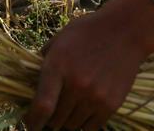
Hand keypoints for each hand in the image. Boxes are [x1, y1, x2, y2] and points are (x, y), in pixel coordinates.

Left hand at [23, 0, 153, 130]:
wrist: (124, 31)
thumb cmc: (86, 32)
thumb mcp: (58, 40)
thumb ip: (44, 62)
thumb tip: (30, 83)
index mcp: (58, 66)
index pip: (42, 105)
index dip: (32, 120)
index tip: (29, 124)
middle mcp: (76, 84)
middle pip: (56, 119)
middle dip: (49, 119)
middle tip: (50, 112)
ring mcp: (95, 96)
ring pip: (73, 125)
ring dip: (67, 121)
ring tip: (67, 110)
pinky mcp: (112, 104)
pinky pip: (92, 127)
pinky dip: (84, 124)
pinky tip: (82, 112)